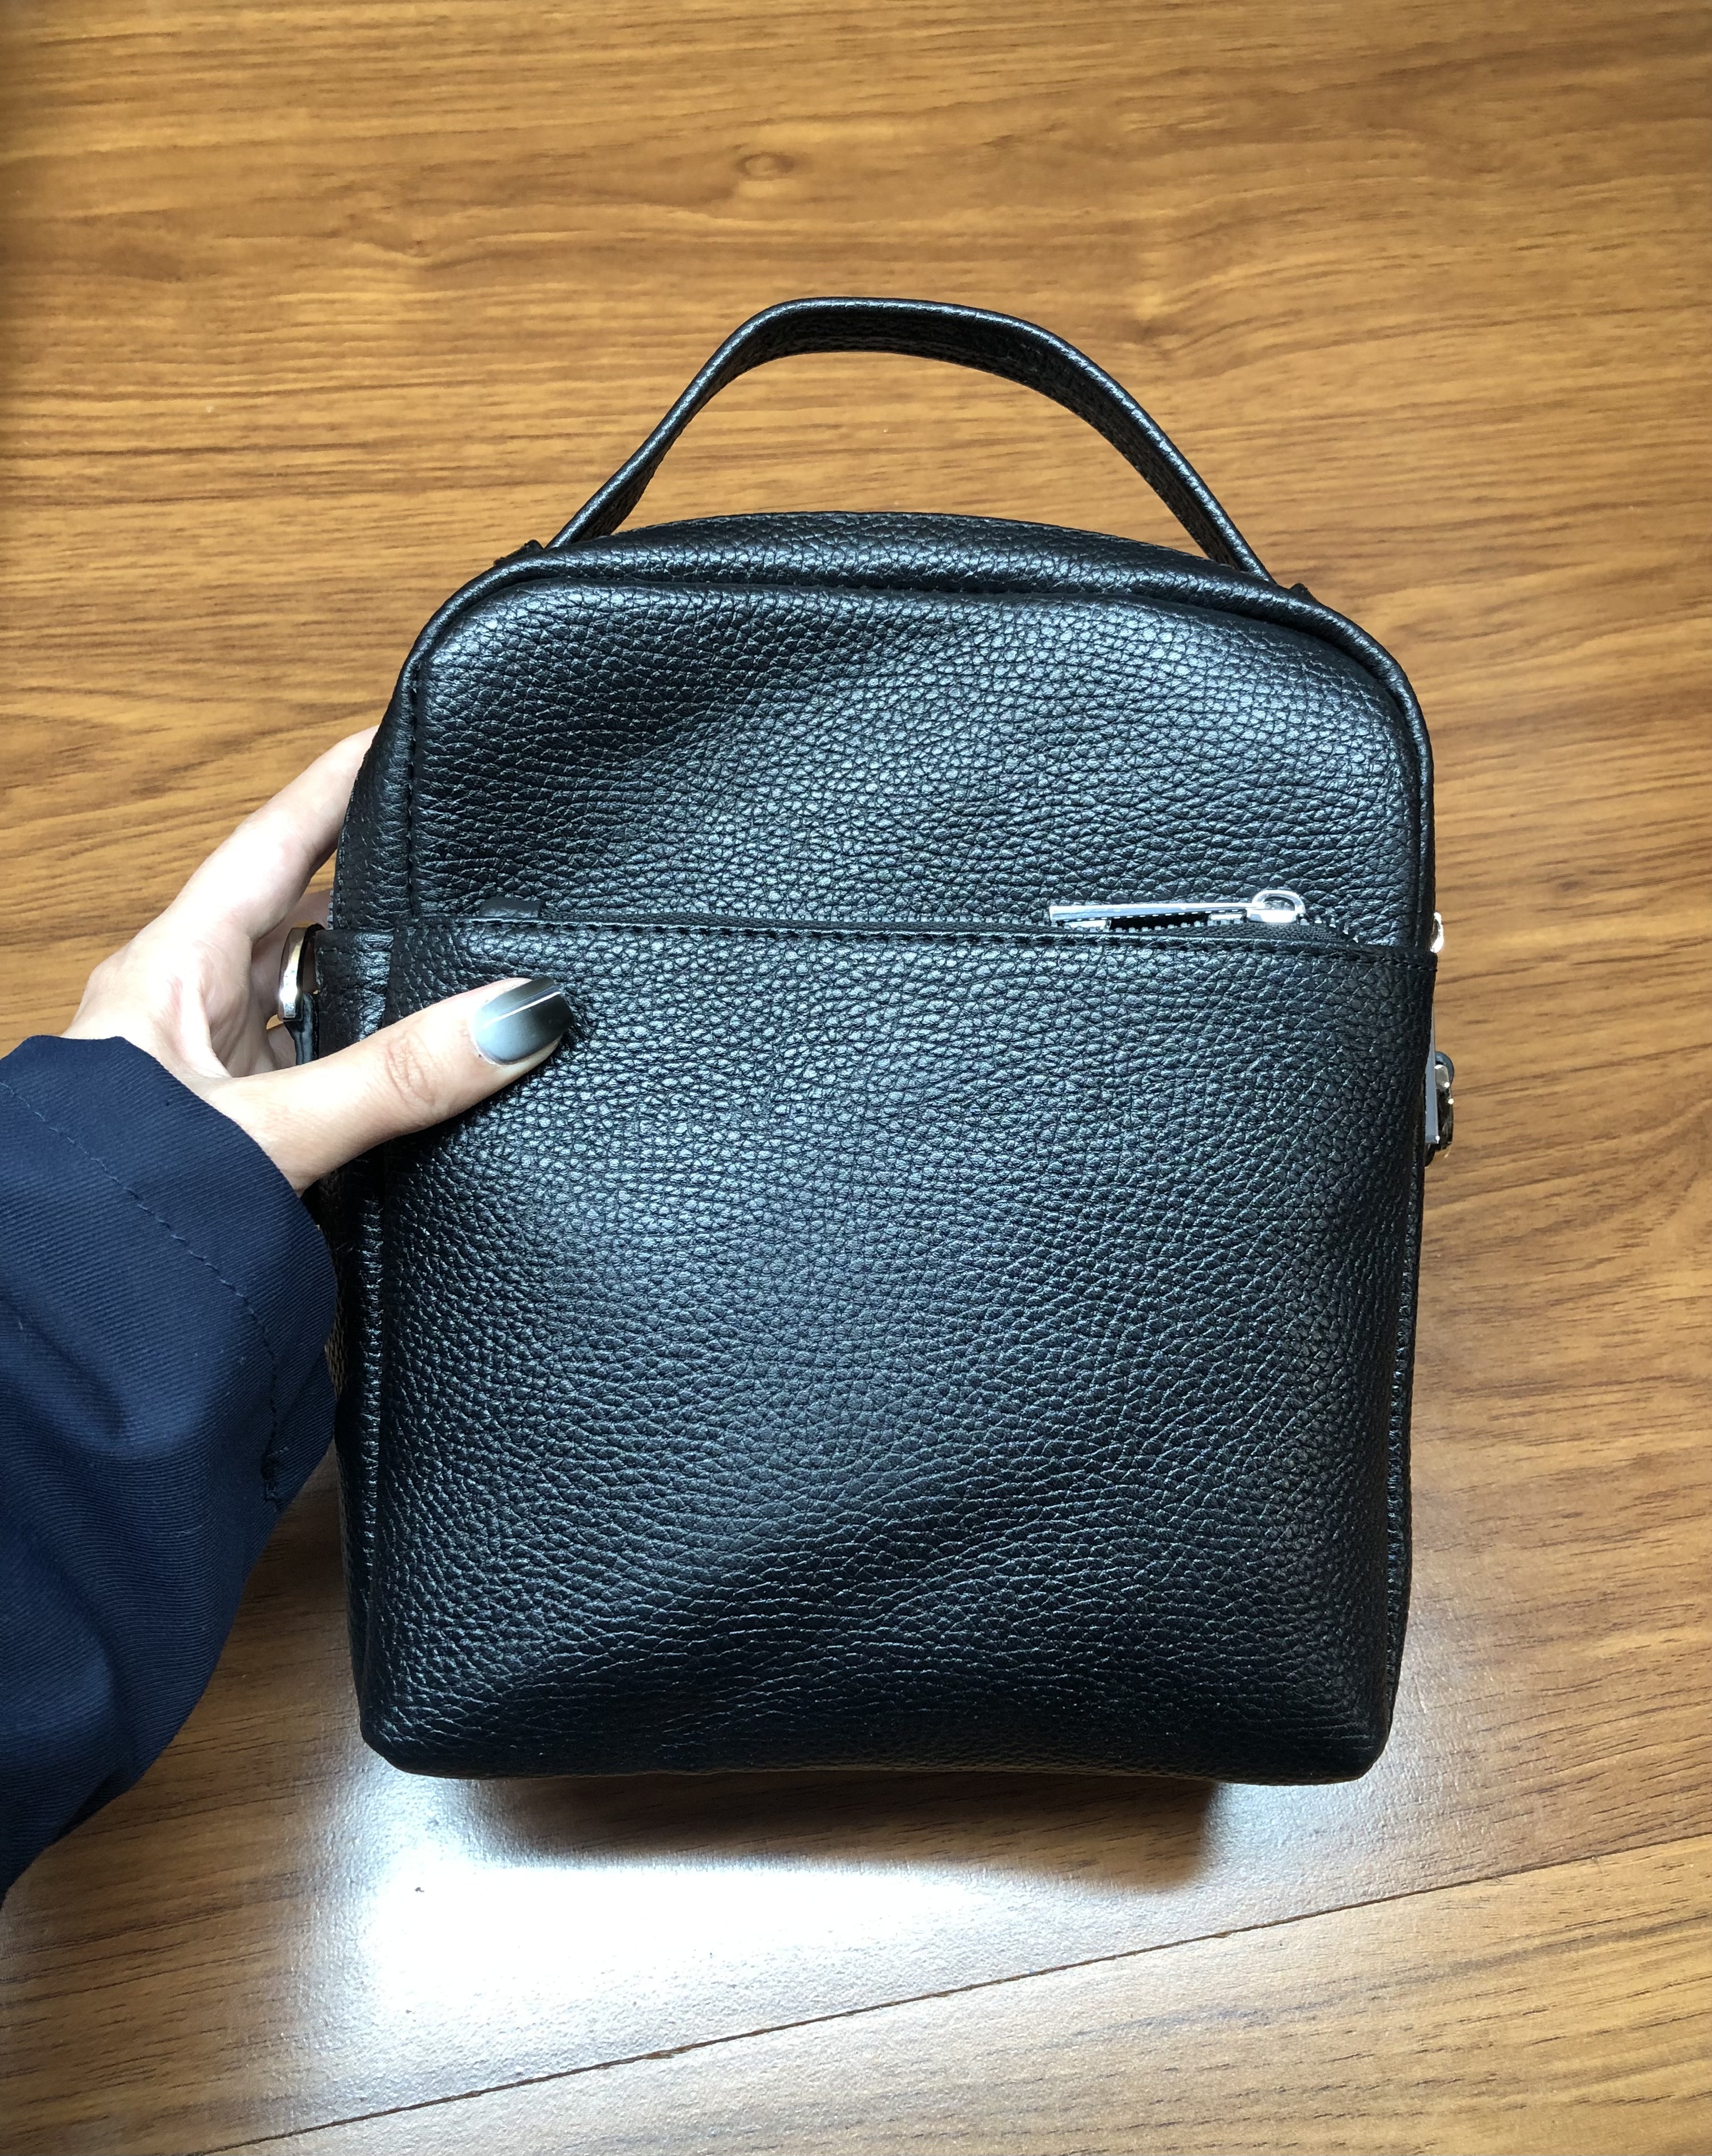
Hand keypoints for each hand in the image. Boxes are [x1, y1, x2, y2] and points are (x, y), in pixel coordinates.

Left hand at [64, 732, 569, 1190]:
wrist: (62, 1324)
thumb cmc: (113, 1207)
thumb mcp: (265, 1128)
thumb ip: (393, 1079)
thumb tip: (519, 1017)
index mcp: (172, 971)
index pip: (270, 846)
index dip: (334, 788)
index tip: (399, 736)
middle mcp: (193, 1013)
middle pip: (301, 922)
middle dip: (376, 896)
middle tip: (459, 864)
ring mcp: (218, 1077)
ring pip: (315, 1003)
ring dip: (380, 996)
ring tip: (467, 970)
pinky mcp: (245, 1139)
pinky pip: (323, 1076)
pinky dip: (376, 1071)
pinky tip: (427, 1079)